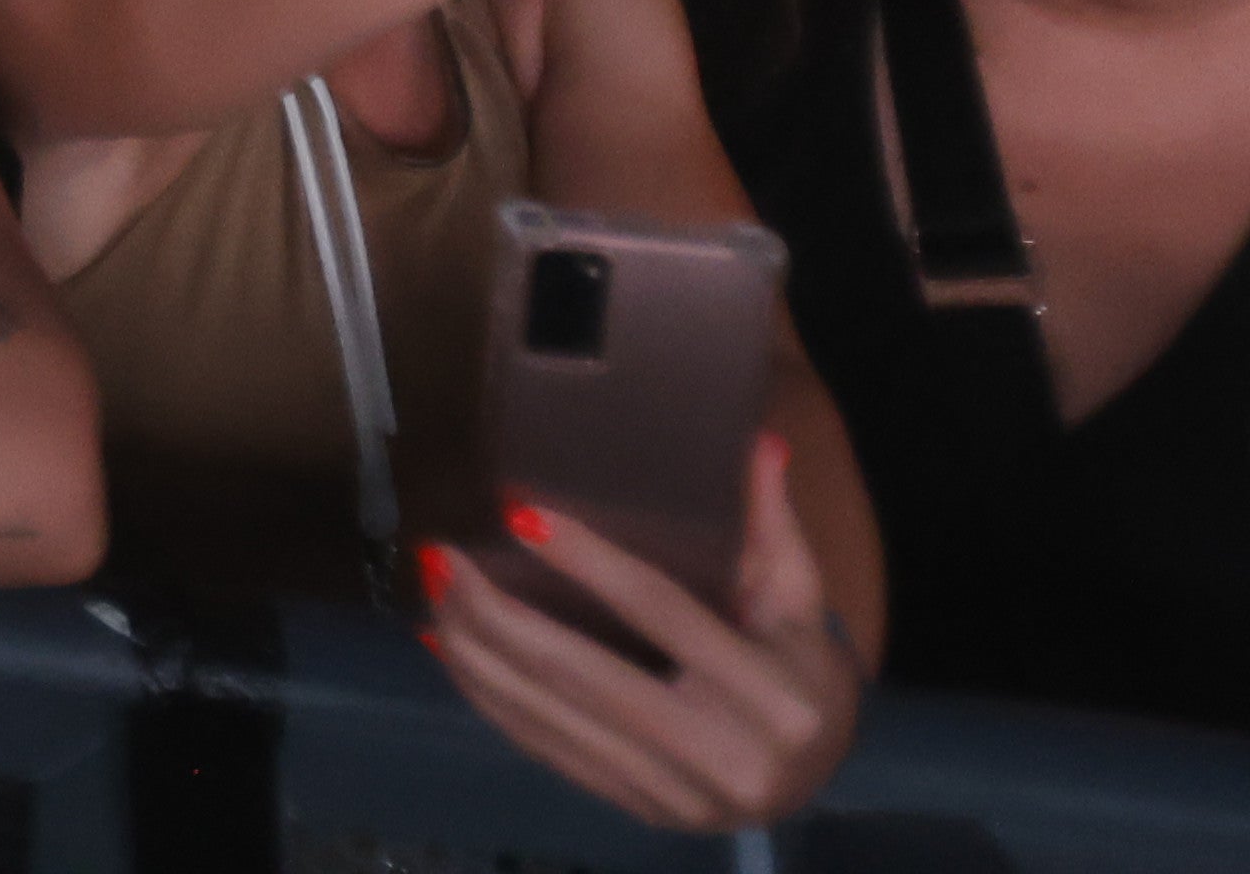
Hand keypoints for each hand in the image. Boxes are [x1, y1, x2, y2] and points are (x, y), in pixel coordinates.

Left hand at [415, 434, 857, 831]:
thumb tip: (760, 441)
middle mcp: (726, 754)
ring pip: (553, 718)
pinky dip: (491, 700)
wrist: (816, 778)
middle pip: (586, 675)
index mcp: (773, 694)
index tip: (519, 512)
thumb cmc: (799, 669)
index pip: (662, 613)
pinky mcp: (639, 808)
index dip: (589, 562)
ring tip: (434, 592)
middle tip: (443, 555)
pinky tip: (452, 652)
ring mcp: (676, 794)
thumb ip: (774, 523)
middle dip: (499, 615)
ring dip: (478, 655)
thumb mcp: (800, 599)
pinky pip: (548, 751)